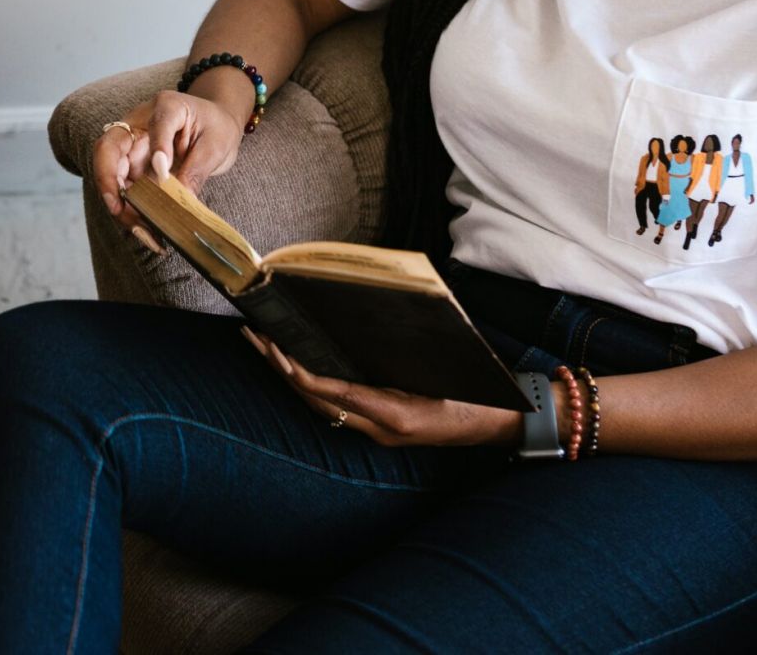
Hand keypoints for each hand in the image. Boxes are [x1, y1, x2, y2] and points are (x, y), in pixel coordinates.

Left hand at [240, 327, 522, 448]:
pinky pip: (340, 406)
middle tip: (253, 336)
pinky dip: (314, 384)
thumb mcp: (442, 371)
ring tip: (264, 345)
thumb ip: (405, 356)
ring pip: (323, 405)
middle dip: (281, 369)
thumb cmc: (479, 392)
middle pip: (316, 399)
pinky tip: (300, 364)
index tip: (274, 346)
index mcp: (393, 414)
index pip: (331, 392)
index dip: (298, 370)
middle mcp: (381, 427)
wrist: (504, 423)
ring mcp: (381, 431)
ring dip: (292, 376)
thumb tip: (370, 325)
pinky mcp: (384, 425)